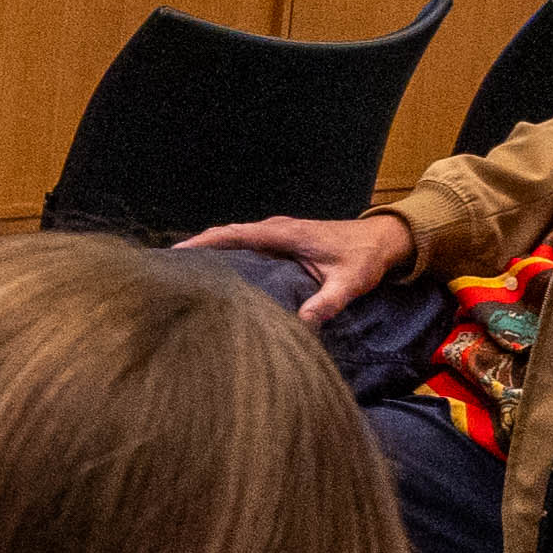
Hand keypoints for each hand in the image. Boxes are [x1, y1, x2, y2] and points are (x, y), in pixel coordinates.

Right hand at [189, 209, 405, 324]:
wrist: (384, 239)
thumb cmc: (365, 257)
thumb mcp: (349, 282)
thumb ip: (327, 301)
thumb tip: (304, 323)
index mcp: (285, 233)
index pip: (235, 234)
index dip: (204, 243)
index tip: (177, 253)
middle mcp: (276, 229)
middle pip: (226, 234)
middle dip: (197, 247)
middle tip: (168, 267)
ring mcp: (278, 233)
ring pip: (234, 238)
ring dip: (210, 250)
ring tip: (184, 271)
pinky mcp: (281, 241)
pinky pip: (245, 244)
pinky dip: (226, 252)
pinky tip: (217, 272)